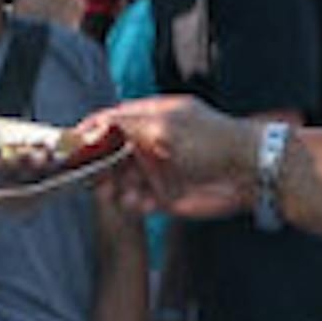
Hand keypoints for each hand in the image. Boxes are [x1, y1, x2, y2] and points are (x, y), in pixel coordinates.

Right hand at [84, 97, 262, 219]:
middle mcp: (152, 142)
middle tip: (89, 176)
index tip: (72, 145)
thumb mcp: (165, 126)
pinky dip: (132, 203)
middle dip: (98, 165)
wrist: (249, 171)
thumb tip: (95, 126)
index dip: (91, 132)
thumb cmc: (212, 140)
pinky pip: (138, 200)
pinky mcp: (166, 195)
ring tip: (113, 193)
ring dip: (112, 187)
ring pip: (121, 180)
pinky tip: (135, 203)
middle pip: (111, 153)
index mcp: (152, 117)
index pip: (112, 121)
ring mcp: (158, 169)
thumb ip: (128, 126)